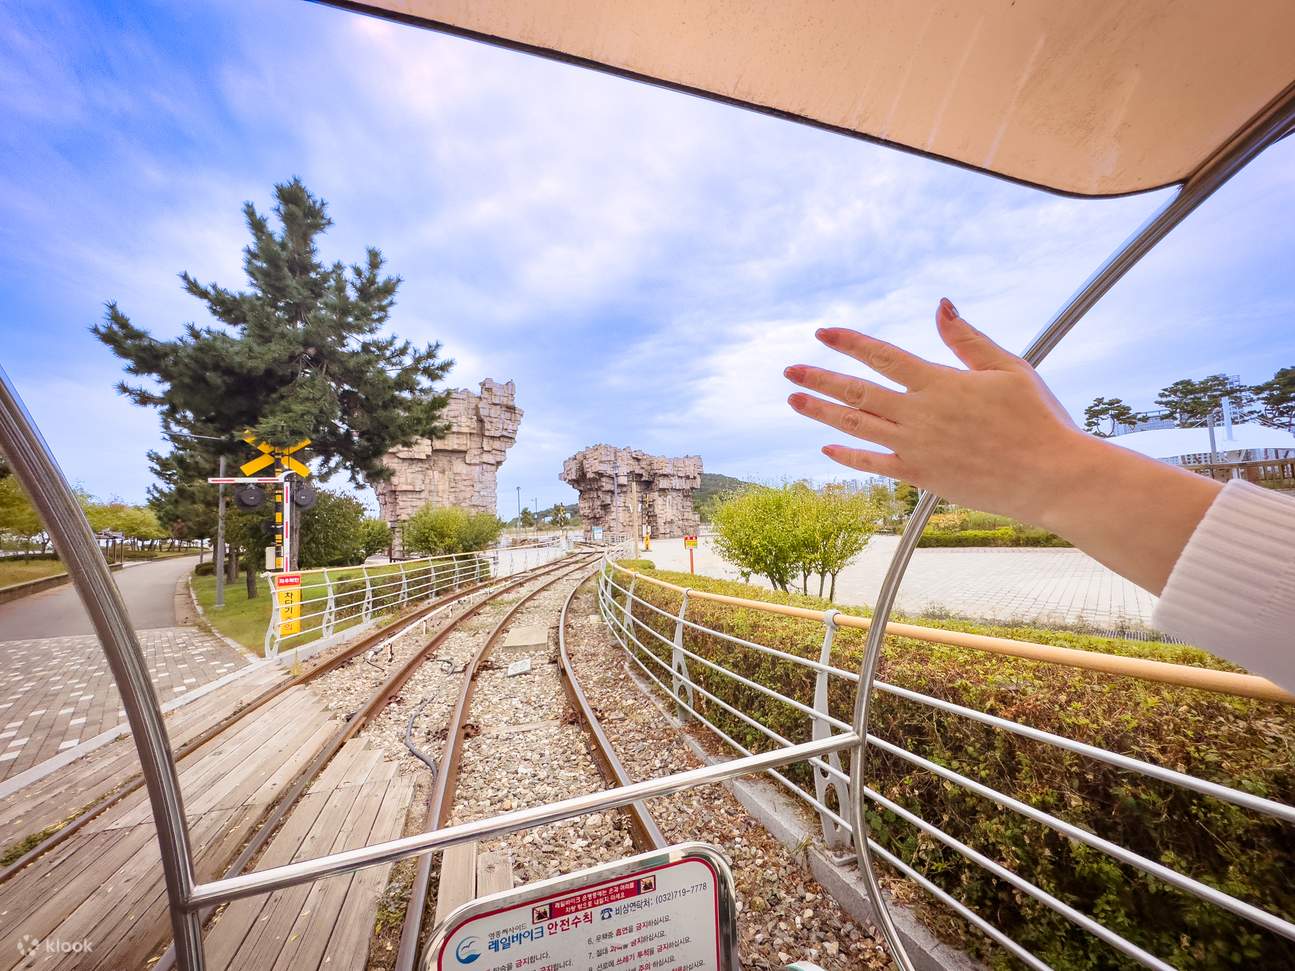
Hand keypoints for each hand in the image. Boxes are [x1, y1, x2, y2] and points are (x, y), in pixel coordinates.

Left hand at [784, 298, 1088, 526]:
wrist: (1051, 477)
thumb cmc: (1038, 419)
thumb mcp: (1009, 368)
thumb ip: (967, 339)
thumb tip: (940, 305)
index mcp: (939, 382)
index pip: (882, 355)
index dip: (849, 342)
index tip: (822, 333)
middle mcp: (920, 414)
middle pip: (858, 391)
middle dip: (820, 378)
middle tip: (790, 370)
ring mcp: (917, 447)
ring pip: (857, 426)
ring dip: (822, 412)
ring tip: (794, 401)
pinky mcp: (921, 476)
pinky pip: (874, 463)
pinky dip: (848, 456)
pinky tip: (827, 448)